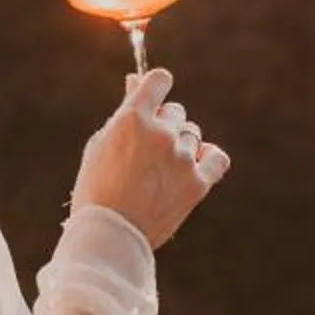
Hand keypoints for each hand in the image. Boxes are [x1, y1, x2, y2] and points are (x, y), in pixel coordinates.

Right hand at [72, 66, 229, 249]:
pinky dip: (207, 159)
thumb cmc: (98, 187)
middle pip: (176, 111)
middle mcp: (161, 133)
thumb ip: (124, 111)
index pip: (159, 80)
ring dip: (179, 146)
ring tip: (160, 171)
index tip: (153, 102)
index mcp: (133, 118)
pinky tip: (191, 168)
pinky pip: (216, 157)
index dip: (156, 88)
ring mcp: (182, 158)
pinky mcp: (198, 183)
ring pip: (192, 135)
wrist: (110, 234)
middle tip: (146, 153)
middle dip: (163, 125)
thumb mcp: (102, 143)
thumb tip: (135, 80)